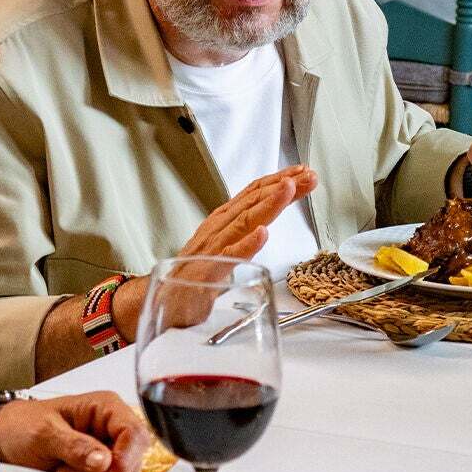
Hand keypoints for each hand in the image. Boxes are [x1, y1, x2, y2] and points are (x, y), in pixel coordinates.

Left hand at [0, 391, 150, 471]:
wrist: (3, 440)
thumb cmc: (21, 426)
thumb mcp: (43, 433)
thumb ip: (74, 446)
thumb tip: (104, 461)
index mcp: (106, 408)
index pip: (135, 433)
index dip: (127, 456)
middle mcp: (113, 429)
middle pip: (134, 461)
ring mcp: (110, 451)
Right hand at [114, 166, 318, 338]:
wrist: (164, 299)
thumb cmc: (195, 274)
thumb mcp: (224, 247)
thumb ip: (242, 233)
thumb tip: (265, 221)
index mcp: (223, 222)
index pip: (253, 195)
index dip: (278, 181)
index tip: (303, 173)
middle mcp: (218, 229)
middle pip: (252, 202)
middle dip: (282, 186)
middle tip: (307, 175)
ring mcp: (212, 249)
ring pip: (244, 222)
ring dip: (268, 205)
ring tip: (288, 190)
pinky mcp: (206, 273)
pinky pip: (229, 257)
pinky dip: (246, 244)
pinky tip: (261, 234)